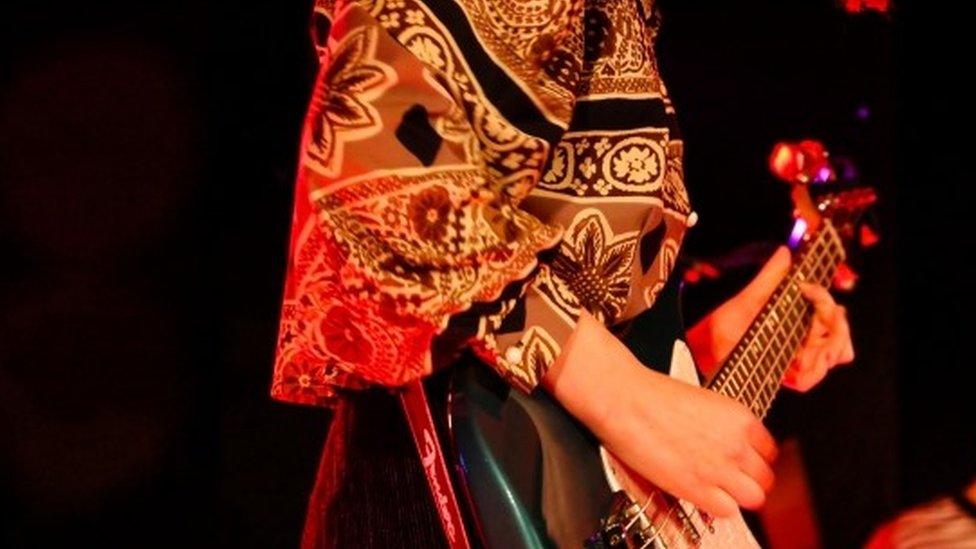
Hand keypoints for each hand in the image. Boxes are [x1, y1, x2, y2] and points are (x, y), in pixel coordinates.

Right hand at [543, 309, 777, 517]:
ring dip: (738, 495)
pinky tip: (703, 495)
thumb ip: (724, 425)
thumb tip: (728, 442)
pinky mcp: (697, 488)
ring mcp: (720, 469)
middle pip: (765, 478)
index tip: (744, 462)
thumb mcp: (704, 401)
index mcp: (741, 418)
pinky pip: (727, 511)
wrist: (626, 401)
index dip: (755, 458)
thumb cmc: (654, 396)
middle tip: (732, 478)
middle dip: (750, 479)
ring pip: (753, 498)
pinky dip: (718, 507)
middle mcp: (737, 445)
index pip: (769, 452)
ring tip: (719, 489)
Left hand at [687, 246, 854, 390]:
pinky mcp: (783, 375)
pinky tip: (796, 361)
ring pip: (829, 360)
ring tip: (805, 344)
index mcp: (801, 319)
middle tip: (819, 318)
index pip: (835, 317)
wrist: (708, 344)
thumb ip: (771, 276)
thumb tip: (785, 252)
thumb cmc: (730, 320)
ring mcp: (796, 359)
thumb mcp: (750, 296)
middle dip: (836, 329)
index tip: (809, 288)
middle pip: (840, 341)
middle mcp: (804, 340)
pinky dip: (806, 372)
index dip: (829, 304)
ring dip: (823, 350)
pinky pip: (805, 380)